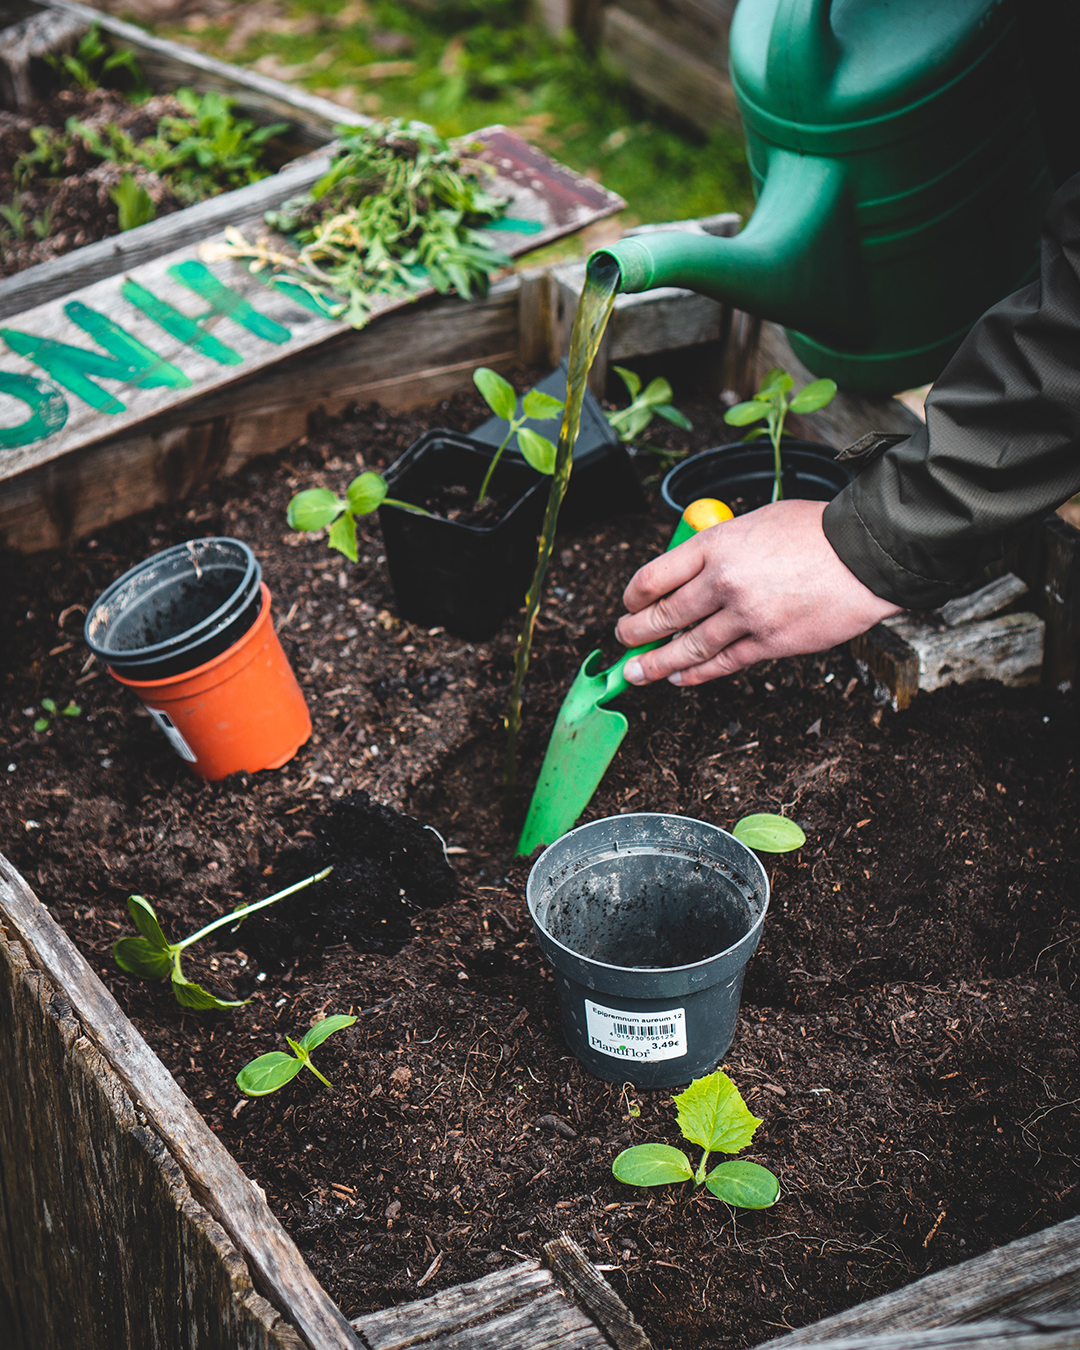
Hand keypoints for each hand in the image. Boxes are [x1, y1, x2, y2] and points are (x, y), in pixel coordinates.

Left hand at [615, 499, 901, 685]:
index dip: (633, 595)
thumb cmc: (816, 532)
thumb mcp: (756, 522)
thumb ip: (721, 546)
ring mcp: (746, 616)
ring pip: (688, 647)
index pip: (655, 575)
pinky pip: (723, 664)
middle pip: (664, 615)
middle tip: (622, 640)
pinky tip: (680, 678)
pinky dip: (696, 674)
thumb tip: (693, 570)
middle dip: (635, 632)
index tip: (628, 604)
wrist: (865, 554)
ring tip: (636, 672)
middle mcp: (724, 581)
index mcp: (716, 545)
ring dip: (656, 664)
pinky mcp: (769, 643)